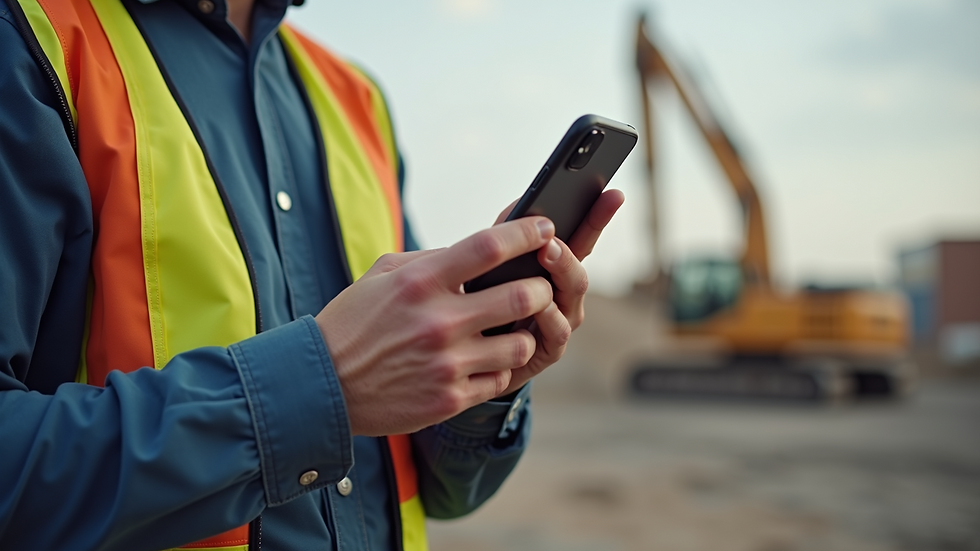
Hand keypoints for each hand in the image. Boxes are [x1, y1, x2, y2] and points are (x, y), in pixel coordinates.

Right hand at [315, 217, 557, 436]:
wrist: (321, 386)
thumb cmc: (353, 323)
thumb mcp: (381, 276)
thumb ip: (430, 260)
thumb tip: (478, 251)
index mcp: (420, 282)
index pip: (489, 247)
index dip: (526, 232)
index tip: (546, 228)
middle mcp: (438, 322)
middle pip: (521, 296)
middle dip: (540, 288)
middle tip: (539, 287)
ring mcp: (447, 364)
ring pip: (520, 344)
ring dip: (524, 334)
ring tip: (513, 329)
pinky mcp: (450, 399)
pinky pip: (500, 380)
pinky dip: (499, 368)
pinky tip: (486, 361)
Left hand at [494, 189, 625, 394]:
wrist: (469, 359)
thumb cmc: (483, 305)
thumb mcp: (492, 264)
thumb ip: (507, 233)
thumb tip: (525, 200)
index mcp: (553, 268)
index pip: (582, 236)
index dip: (598, 215)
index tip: (614, 193)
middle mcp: (564, 293)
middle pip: (579, 263)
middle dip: (575, 243)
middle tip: (555, 229)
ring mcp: (560, 320)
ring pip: (574, 292)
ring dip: (563, 270)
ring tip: (548, 252)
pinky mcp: (549, 349)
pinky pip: (558, 330)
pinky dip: (550, 316)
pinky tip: (541, 304)